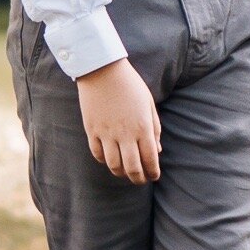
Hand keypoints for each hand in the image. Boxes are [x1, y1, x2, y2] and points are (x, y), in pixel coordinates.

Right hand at [76, 58, 161, 184]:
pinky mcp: (92, 130)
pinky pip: (98, 154)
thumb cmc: (130, 84)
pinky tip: (110, 159)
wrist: (102, 69)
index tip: (154, 176)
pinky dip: (104, 161)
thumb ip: (154, 127)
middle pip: (132, 168)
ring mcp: (107, 133)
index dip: (153, 172)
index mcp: (143, 127)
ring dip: (121, 173)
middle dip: (139, 178)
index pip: (150, 159)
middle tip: (141, 180)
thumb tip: (157, 150)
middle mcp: (125, 134)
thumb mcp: (148, 103)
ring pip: (114, 165)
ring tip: (125, 173)